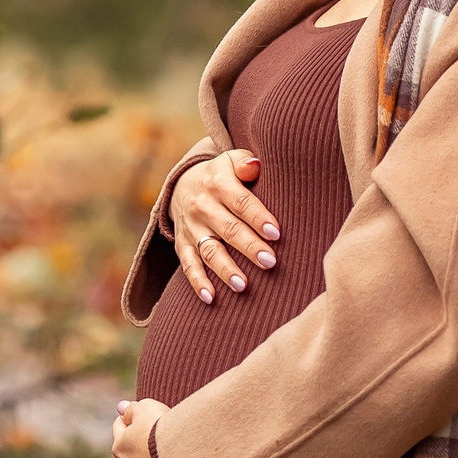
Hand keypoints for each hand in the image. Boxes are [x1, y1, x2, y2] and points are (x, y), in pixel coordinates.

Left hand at [111, 398, 173, 457]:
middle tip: (162, 436)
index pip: (120, 427)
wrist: (183, 457)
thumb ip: (132, 409)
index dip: (131, 417)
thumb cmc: (163, 430)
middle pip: (131, 454)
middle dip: (141, 446)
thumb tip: (120, 407)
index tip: (144, 413)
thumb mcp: (146, 408)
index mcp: (121, 446)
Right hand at [166, 147, 278, 303]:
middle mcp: (202, 206)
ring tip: (243, 285)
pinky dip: (198, 282)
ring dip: (225, 269)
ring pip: (209, 250)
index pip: (240, 202)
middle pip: (228, 229)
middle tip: (269, 262)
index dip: (257, 217)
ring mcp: (191, 228)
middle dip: (248, 247)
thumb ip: (244, 162)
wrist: (182, 183)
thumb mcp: (230, 160)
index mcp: (218, 183)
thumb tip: (255, 165)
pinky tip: (211, 298)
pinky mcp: (182, 244)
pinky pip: (188, 265)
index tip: (275, 233)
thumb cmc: (221, 175)